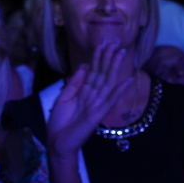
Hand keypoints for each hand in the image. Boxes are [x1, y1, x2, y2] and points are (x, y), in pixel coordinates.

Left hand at [47, 41, 133, 158]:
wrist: (57, 141)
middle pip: (103, 73)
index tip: (104, 42)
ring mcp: (97, 105)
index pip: (95, 71)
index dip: (99, 56)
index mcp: (85, 92)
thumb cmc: (60, 122)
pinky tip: (126, 80)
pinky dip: (118, 91)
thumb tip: (84, 66)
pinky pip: (109, 101)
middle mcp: (93, 96)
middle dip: (109, 57)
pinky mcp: (97, 115)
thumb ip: (74, 83)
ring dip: (114, 67)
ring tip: (121, 53)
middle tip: (116, 41)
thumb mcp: (64, 97)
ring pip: (107, 82)